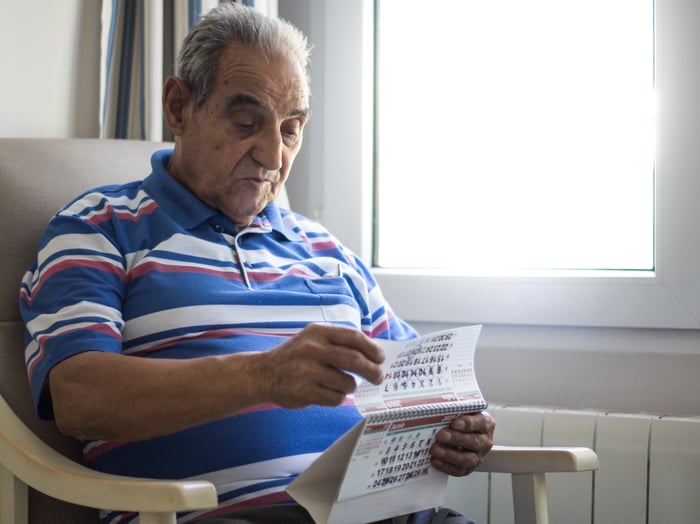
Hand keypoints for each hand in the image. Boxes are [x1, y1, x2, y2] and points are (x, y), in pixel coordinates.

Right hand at [254, 323, 384, 408]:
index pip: (354, 337)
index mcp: (318, 332)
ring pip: (347, 383)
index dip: (372, 349)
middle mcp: (313, 349)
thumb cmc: (295, 356)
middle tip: (378, 377)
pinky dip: (338, 398)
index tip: (380, 358)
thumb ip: (338, 342)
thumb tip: (372, 354)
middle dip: (372, 371)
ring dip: (351, 387)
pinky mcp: (304, 391)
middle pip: (355, 360)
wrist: (262, 373)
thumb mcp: (313, 339)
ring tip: (344, 385)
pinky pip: (335, 398)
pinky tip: (329, 392)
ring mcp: (307, 371)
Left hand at [429, 411, 494, 475]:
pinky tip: (435, 460)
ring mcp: (478, 456)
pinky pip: (459, 470)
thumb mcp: (463, 410)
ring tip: (435, 449)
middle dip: (456, 439)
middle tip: (441, 435)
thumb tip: (439, 406)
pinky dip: (446, 466)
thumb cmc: (462, 418)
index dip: (468, 424)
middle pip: (474, 442)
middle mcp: (485, 441)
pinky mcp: (469, 468)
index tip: (454, 423)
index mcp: (486, 423)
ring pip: (467, 459)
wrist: (466, 433)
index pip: (481, 423)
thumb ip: (456, 408)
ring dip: (450, 455)